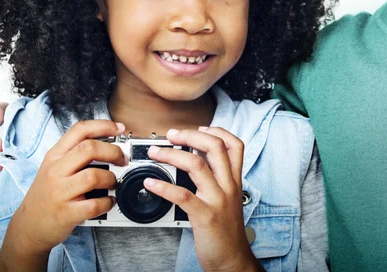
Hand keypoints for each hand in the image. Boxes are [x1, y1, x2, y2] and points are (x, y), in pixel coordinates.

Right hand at [2, 119, 125, 258]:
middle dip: (113, 151)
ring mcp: (60, 192)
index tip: (120, 128)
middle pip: (89, 148)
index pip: (80, 130)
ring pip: (93, 176)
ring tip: (112, 183)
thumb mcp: (53, 167)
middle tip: (122, 159)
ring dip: (110, 178)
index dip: (103, 125)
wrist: (28, 227)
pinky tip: (108, 202)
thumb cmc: (47, 194)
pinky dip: (107, 202)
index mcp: (54, 155)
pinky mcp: (66, 214)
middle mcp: (55, 171)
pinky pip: (93, 204)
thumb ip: (76, 153)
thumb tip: (110, 143)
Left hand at [144, 127, 261, 271]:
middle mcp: (228, 185)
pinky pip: (182, 196)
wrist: (233, 260)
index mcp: (234, 180)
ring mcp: (217, 199)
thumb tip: (198, 159)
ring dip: (171, 155)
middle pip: (214, 147)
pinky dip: (163, 186)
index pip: (234, 144)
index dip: (218, 131)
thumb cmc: (227, 230)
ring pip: (196, 165)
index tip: (200, 128)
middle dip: (190, 135)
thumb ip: (218, 178)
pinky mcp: (205, 216)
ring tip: (155, 153)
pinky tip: (151, 183)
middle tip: (172, 135)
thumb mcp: (229, 198)